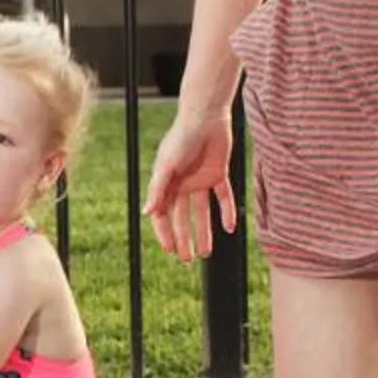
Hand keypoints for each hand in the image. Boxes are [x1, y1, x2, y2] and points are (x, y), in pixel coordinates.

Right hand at [143, 108, 238, 261]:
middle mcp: (182, 185)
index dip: (166, 233)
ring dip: (204, 232)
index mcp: (166, 184)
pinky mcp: (218, 173)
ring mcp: (200, 180)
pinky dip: (226, 212)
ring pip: (202, 212)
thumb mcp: (167, 166)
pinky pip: (223, 197)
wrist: (206, 117)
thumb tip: (148, 214)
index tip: (170, 250)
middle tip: (187, 259)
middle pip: (183, 218)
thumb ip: (158, 189)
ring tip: (206, 253)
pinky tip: (229, 228)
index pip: (164, 215)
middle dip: (184, 239)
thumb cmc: (181, 139)